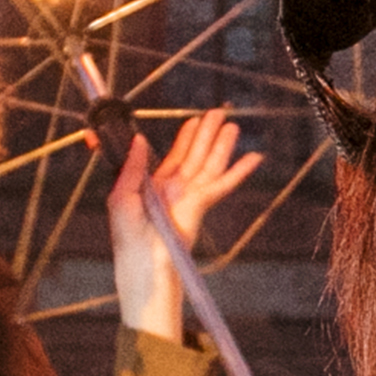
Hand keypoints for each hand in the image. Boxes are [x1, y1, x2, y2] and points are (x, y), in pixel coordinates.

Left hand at [108, 111, 260, 329]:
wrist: (143, 263)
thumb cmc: (127, 236)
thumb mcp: (121, 194)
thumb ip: (133, 166)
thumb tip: (141, 139)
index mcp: (154, 187)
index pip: (174, 157)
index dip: (185, 139)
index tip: (193, 121)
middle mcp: (175, 190)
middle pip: (195, 155)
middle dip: (207, 134)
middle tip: (218, 112)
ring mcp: (190, 196)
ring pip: (209, 163)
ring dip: (222, 145)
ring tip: (232, 125)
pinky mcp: (201, 204)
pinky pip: (222, 183)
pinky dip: (239, 171)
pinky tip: (254, 158)